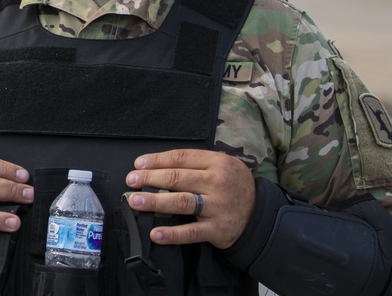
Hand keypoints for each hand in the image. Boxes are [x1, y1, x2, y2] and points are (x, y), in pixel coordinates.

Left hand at [124, 149, 254, 248]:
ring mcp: (218, 207)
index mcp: (216, 162)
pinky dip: (172, 234)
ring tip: (135, 201)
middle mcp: (217, 183)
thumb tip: (156, 165)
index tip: (138, 164)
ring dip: (155, 202)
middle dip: (149, 179)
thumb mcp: (221, 165)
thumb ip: (194, 163)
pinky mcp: (218, 230)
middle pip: (176, 178)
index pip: (180, 158)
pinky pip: (191, 232)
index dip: (156, 161)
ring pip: (180, 202)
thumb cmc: (232, 185)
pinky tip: (156, 233)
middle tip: (131, 181)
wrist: (260, 215)